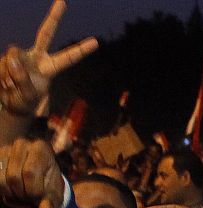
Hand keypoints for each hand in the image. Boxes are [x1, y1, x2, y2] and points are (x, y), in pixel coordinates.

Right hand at [0, 1, 97, 117]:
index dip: (80, 50)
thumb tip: (13, 60)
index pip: (68, 58)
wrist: (10, 103)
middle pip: (45, 33)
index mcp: (49, 68)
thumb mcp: (27, 97)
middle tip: (63, 1)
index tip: (96, 42)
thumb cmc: (25, 102)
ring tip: (11, 87)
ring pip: (13, 57)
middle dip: (54, 17)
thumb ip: (22, 80)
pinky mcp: (6, 57)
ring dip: (9, 75)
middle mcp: (36, 57)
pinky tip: (4, 83)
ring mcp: (20, 55)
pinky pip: (2, 63)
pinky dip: (1, 75)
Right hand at [0, 138, 63, 207]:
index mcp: (41, 148)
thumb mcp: (54, 196)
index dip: (34, 192)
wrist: (39, 180)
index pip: (29, 173)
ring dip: (11, 195)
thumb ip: (51, 204)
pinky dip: (3, 193)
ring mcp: (5, 149)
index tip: (40, 198)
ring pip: (1, 180)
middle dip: (22, 195)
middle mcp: (21, 144)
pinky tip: (13, 193)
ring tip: (22, 196)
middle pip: (13, 177)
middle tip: (30, 199)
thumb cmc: (48, 186)